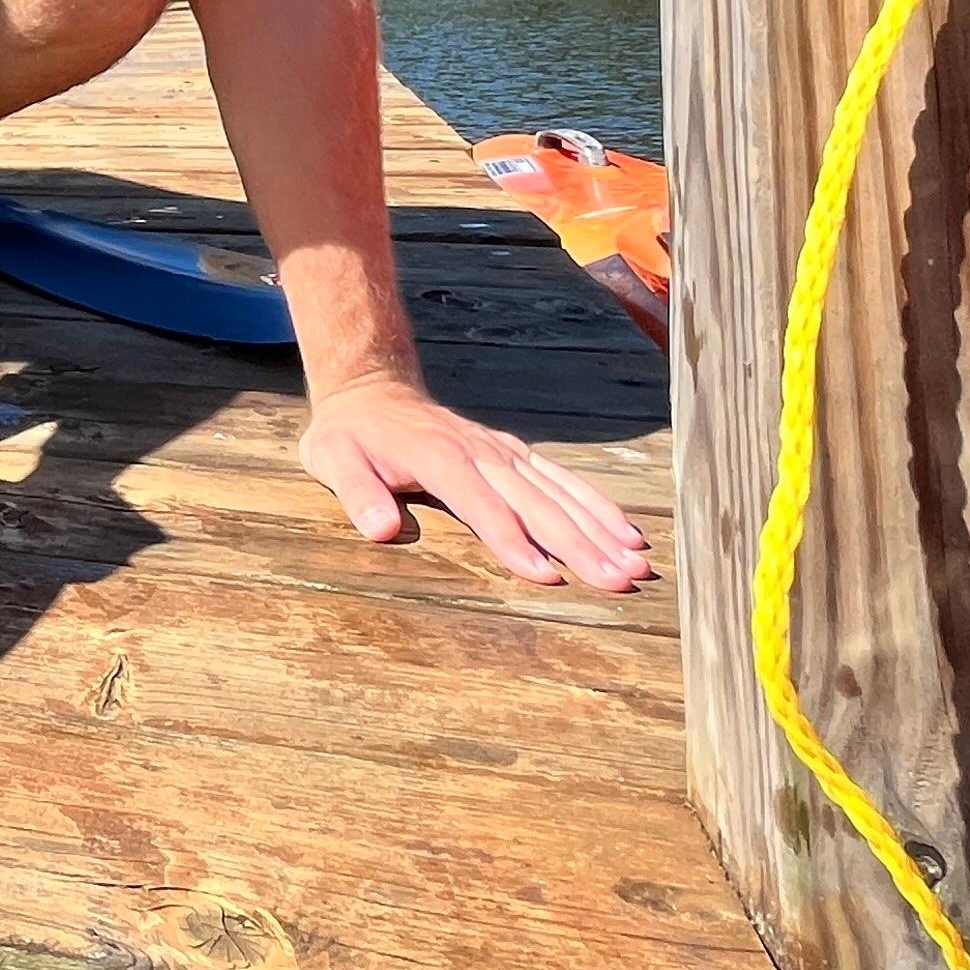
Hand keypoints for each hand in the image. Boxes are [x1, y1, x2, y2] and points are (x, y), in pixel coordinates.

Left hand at [300, 374, 654, 592]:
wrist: (371, 390)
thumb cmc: (350, 436)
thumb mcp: (332, 459)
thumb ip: (357, 492)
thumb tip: (380, 530)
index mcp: (439, 457)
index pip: (482, 505)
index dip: (512, 540)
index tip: (545, 575)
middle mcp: (481, 453)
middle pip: (535, 503)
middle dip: (580, 544)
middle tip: (619, 580)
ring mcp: (502, 452)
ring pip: (559, 493)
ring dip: (600, 528)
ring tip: (637, 562)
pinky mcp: (514, 454)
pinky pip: (562, 479)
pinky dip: (596, 504)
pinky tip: (627, 531)